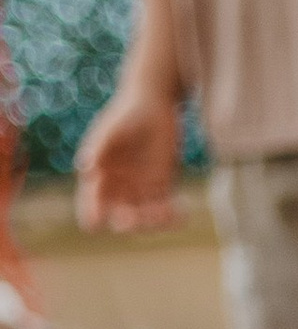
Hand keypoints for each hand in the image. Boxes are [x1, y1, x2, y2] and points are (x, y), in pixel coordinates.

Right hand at [76, 88, 182, 233]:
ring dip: (151, 221)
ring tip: (160, 218)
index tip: (95, 223)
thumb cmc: (125, 114)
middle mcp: (118, 186)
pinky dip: (171, 214)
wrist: (152, 104)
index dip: (91, 212)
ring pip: (143, 215)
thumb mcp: (111, 129)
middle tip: (131, 221)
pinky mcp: (161, 184)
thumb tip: (86, 168)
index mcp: (99, 175)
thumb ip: (99, 147)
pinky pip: (164, 206)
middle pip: (118, 213)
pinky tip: (180, 216)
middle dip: (124, 220)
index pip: (91, 201)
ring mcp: (140, 188)